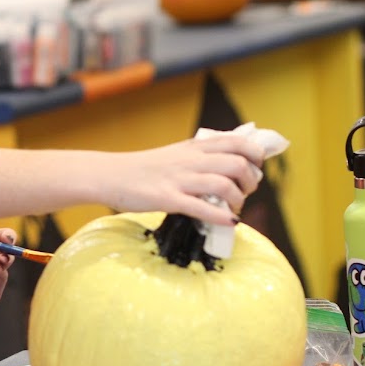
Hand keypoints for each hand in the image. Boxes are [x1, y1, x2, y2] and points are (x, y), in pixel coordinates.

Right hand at [103, 135, 265, 223]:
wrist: (108, 175)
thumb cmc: (142, 168)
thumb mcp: (175, 154)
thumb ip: (200, 156)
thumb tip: (230, 163)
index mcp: (194, 147)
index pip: (239, 142)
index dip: (256, 156)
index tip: (255, 169)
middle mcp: (190, 160)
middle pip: (238, 164)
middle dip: (250, 182)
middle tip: (244, 193)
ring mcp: (179, 179)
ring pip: (224, 185)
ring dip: (238, 200)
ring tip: (233, 209)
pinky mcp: (167, 199)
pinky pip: (201, 208)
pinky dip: (221, 217)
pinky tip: (228, 223)